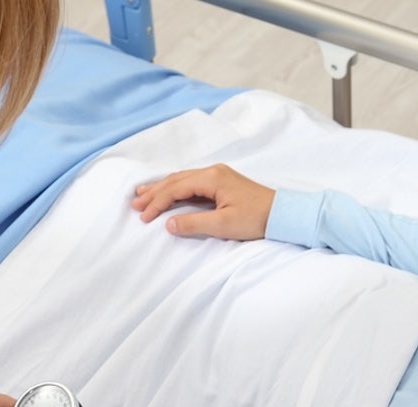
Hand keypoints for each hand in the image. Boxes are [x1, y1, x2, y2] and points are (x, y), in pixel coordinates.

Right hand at [131, 164, 275, 240]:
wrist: (283, 214)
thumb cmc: (256, 218)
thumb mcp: (223, 225)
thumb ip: (193, 223)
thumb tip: (168, 223)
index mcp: (211, 178)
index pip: (175, 188)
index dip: (157, 203)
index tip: (143, 217)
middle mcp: (213, 172)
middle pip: (175, 180)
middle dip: (154, 192)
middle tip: (134, 203)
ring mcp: (218, 175)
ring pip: (182, 179)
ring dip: (162, 188)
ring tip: (143, 194)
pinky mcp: (222, 183)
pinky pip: (191, 183)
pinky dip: (175, 189)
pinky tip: (168, 193)